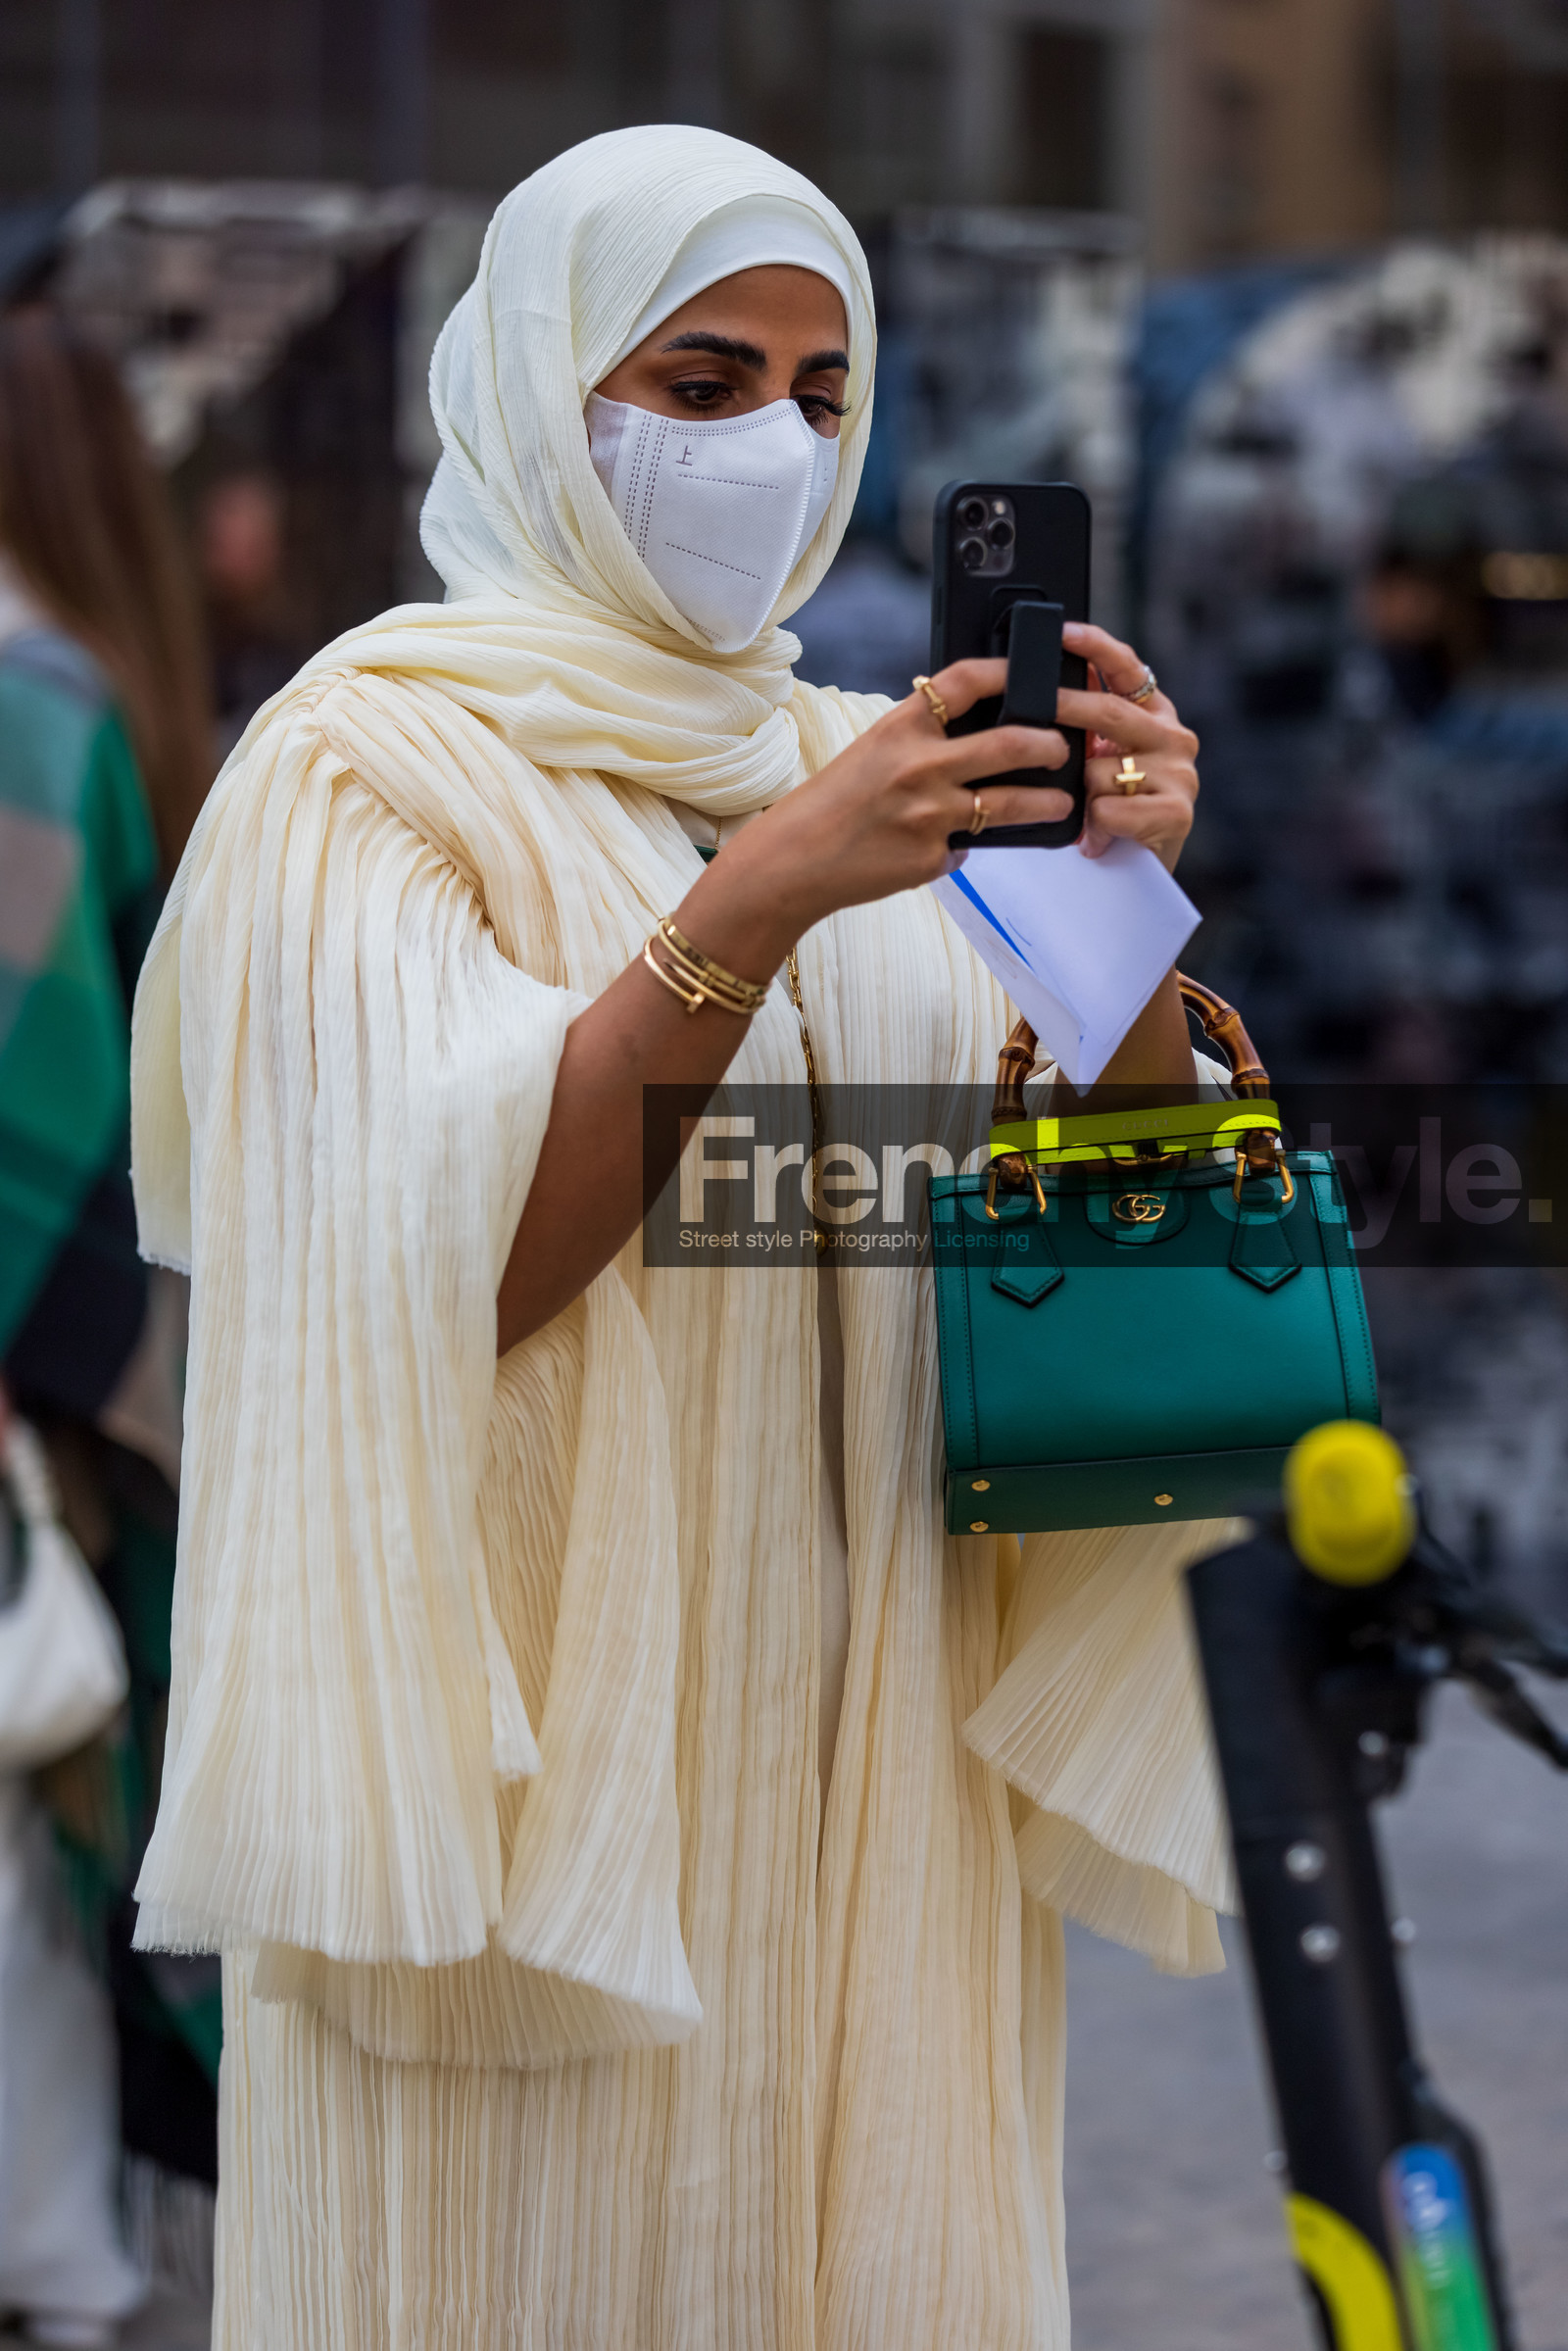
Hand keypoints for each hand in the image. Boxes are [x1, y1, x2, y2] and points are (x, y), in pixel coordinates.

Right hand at [720, 658, 1070, 940]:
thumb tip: (978, 737)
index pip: (966, 680)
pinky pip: (967, 849)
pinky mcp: (932, 857)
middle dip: (1051, 745)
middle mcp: (920, 766)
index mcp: (901, 727)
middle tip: (1061, 749)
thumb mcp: (873, 752)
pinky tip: (945, 846)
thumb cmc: (832, 804)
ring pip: (1011, 804)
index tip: (1034, 673)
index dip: (1009, 671)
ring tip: (1061, 804)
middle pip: (1012, 743)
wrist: (794, 861)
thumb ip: (922, 741)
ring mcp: (930, 814)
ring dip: (1048, 803)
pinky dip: (962, 846)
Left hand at [1061, 622, 1198, 871]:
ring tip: (1084, 815)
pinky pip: (1110, 809)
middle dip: (1063, 710)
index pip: (1126, 667)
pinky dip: (1094, 827)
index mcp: (1154, 715)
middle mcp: (1174, 737)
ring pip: (1101, 769)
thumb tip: (1041, 687)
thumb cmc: (1112, 814)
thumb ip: (1086, 726)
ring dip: (1080, 794)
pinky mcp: (1178, 813)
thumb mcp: (1099, 761)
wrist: (1139, 878)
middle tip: (1027, 713)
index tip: (1062, 631)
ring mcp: (1181, 774)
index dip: (1095, 646)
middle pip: (1108, 712)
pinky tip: (1099, 839)